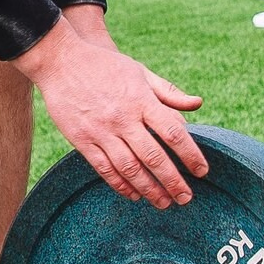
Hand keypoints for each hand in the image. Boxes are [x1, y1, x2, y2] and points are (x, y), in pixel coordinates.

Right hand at [15, 15, 206, 206]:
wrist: (61, 61)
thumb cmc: (105, 66)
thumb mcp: (140, 71)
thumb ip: (168, 92)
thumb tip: (198, 104)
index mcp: (141, 100)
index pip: (173, 133)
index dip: (190, 155)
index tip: (202, 171)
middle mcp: (123, 118)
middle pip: (153, 157)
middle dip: (172, 181)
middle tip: (186, 198)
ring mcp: (101, 131)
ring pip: (129, 168)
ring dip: (149, 189)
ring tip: (163, 202)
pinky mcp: (82, 139)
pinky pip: (104, 168)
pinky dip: (120, 184)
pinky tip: (133, 194)